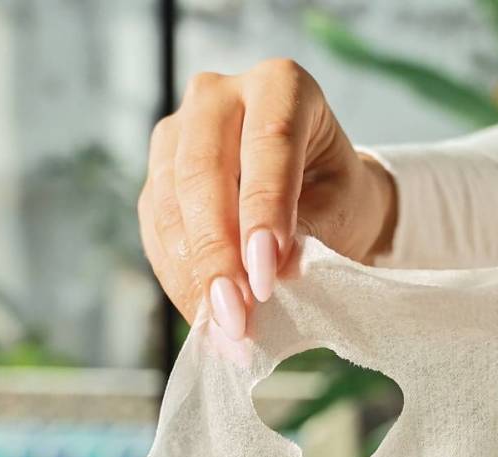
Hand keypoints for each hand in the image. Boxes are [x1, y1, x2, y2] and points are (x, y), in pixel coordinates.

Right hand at [137, 59, 396, 338]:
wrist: (317, 203)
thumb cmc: (336, 199)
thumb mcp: (341, 212)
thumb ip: (307, 235)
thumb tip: (271, 272)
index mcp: (281, 85)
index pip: (266, 142)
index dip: (263, 211)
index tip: (266, 276)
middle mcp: (218, 97)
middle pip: (202, 171)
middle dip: (218, 254)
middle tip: (237, 317)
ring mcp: (177, 137)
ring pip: (170, 206)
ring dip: (194, 276)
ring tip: (224, 330)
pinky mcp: (156, 183)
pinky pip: (156, 235)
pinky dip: (181, 282)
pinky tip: (205, 320)